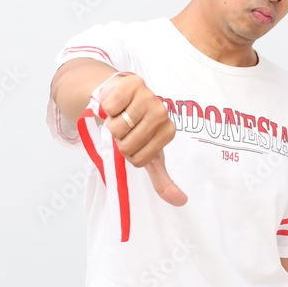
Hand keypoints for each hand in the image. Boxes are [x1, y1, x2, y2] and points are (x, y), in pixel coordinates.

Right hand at [97, 74, 186, 205]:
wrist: (118, 97)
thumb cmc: (134, 127)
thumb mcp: (149, 154)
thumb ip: (162, 179)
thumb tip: (181, 201)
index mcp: (168, 132)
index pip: (138, 160)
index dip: (128, 153)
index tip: (132, 141)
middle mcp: (162, 113)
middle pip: (126, 145)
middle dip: (118, 140)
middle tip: (124, 128)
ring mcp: (148, 97)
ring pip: (117, 128)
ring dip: (111, 124)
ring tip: (119, 115)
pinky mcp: (132, 84)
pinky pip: (110, 107)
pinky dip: (107, 107)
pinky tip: (115, 103)